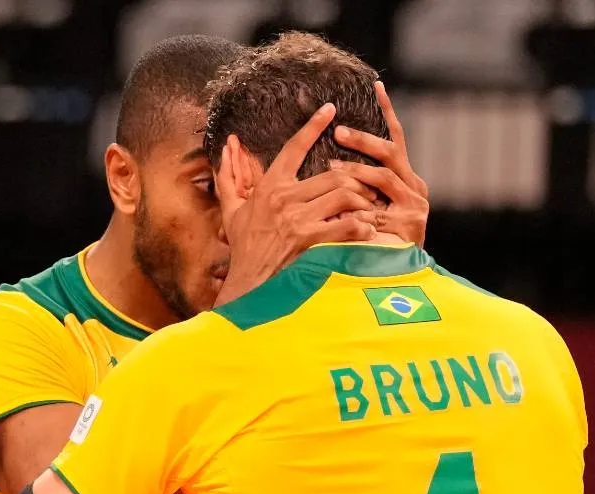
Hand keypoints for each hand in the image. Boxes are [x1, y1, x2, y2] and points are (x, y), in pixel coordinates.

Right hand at [214, 103, 378, 306]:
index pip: (294, 147)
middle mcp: (284, 200)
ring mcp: (299, 220)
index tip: (330, 109)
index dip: (313, 125)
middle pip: (333, 175)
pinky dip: (362, 227)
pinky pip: (347, 225)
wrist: (248, 283)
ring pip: (344, 196)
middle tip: (368, 187)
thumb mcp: (231, 211)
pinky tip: (366, 230)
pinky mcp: (311, 241)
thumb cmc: (243, 247)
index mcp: (269, 188)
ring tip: (369, 208)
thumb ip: (228, 179)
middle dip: (356, 180)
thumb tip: (224, 150)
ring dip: (362, 202)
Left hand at [332, 81, 428, 245]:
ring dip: (357, 167)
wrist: (379, 281)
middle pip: (391, 151)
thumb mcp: (349, 207)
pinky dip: (363, 196)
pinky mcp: (413, 221)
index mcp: (401, 179)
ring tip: (332, 167)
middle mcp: (413, 187)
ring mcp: (415, 204)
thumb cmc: (357, 243)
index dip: (387, 112)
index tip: (377, 85)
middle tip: (338, 131)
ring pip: (385, 174)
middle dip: (364, 140)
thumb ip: (343, 184)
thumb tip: (324, 158)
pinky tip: (344, 196)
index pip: (394, 139)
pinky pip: (383, 200)